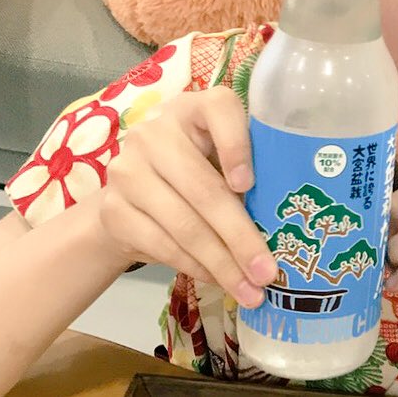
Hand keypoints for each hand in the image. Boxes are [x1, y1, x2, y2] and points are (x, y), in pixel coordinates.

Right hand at [97, 86, 278, 307]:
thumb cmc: (198, 166)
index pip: (218, 109)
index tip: (249, 185)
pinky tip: (218, 280)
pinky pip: (161, 245)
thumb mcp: (221, 156)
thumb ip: (247, 171)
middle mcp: (156, 131)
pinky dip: (194, 267)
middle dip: (240, 237)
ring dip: (221, 264)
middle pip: (203, 188)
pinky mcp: (113, 209)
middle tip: (268, 272)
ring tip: (250, 291)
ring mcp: (128, 170)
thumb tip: (285, 223)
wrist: (132, 190)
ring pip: (182, 224)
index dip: (236, 146)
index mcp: (194, 106)